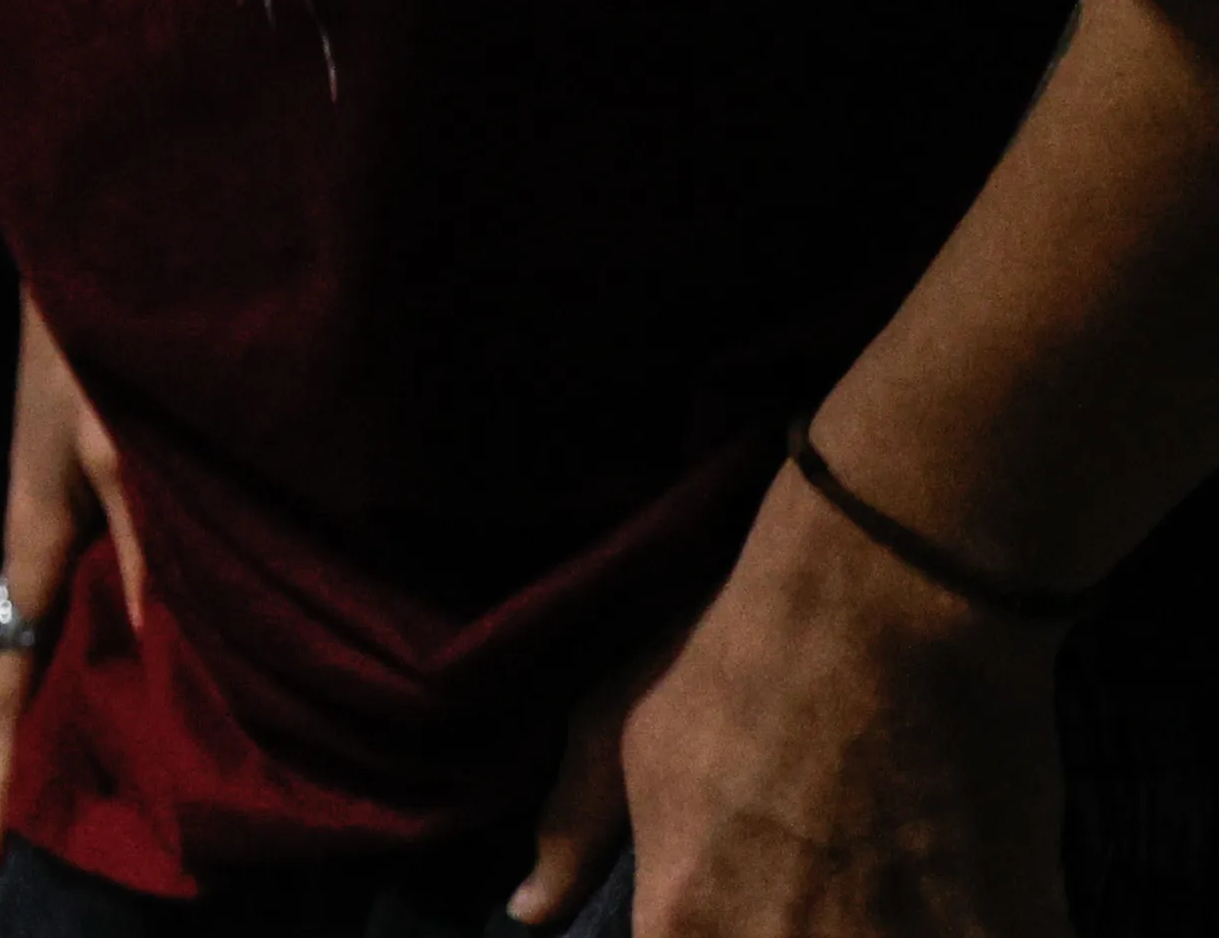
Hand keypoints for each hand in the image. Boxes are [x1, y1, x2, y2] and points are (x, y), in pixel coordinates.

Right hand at [0, 293, 144, 866]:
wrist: (77, 257)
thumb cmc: (97, 344)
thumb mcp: (124, 445)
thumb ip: (144, 546)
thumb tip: (157, 651)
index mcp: (32, 540)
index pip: (4, 681)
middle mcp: (34, 542)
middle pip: (20, 670)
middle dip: (21, 757)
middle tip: (31, 838)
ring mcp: (54, 518)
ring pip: (54, 634)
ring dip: (61, 706)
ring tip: (91, 781)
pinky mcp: (81, 494)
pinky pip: (81, 597)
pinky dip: (95, 650)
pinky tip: (137, 670)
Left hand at [556, 459, 1066, 933]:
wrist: (891, 598)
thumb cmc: (741, 655)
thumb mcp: (619, 728)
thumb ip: (575, 835)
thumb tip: (527, 913)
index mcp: (685, 929)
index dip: (707, 930)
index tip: (739, 910)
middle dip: (796, 933)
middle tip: (824, 891)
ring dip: (890, 932)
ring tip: (885, 890)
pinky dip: (976, 931)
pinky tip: (968, 898)